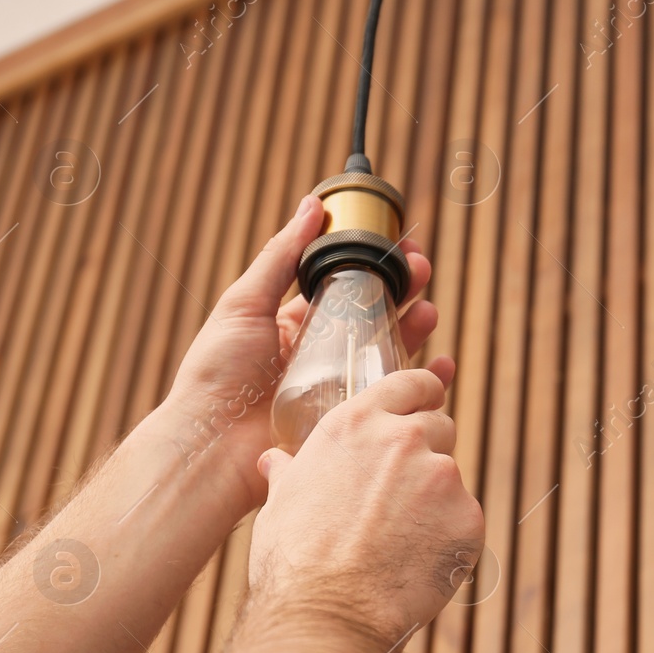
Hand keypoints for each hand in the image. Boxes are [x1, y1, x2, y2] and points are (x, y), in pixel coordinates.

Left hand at [163, 195, 452, 505]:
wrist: (213, 446)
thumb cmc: (218, 373)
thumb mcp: (245, 303)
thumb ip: (280, 256)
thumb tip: (312, 206)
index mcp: (295, 325)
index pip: (345, 287)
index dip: (373, 266)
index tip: (397, 248)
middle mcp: (321, 354)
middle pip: (375, 316)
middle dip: (402, 291)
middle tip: (421, 272)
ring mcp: (339, 388)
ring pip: (390, 353)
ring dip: (415, 329)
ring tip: (428, 313)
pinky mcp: (352, 420)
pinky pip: (394, 397)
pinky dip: (424, 382)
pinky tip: (440, 367)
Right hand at [246, 369, 485, 649]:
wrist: (328, 616)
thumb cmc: (293, 562)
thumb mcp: (279, 503)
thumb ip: (290, 472)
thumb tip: (274, 461)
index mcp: (356, 425)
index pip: (411, 383)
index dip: (424, 391)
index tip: (430, 399)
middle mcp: (404, 439)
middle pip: (438, 428)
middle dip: (426, 454)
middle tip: (399, 497)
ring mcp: (442, 476)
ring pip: (450, 479)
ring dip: (435, 501)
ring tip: (398, 543)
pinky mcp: (468, 516)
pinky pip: (465, 520)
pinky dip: (449, 538)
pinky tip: (417, 564)